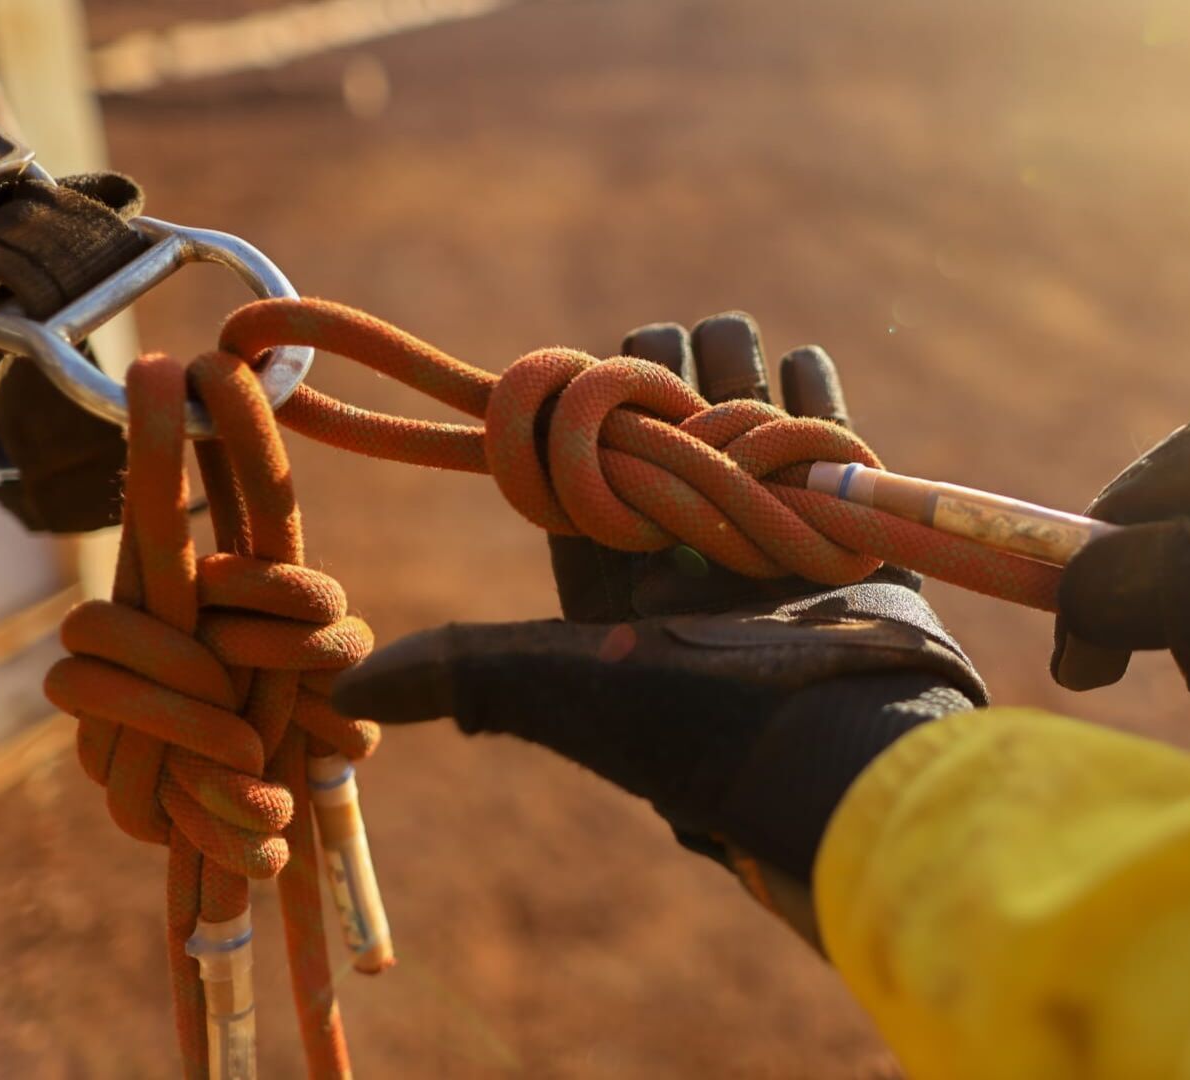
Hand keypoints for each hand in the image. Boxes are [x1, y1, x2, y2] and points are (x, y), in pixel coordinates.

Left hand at [334, 314, 984, 926]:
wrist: (837, 749)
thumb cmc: (691, 718)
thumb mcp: (553, 685)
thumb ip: (456, 669)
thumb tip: (344, 687)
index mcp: (620, 589)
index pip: (585, 475)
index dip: (575, 419)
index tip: (574, 372)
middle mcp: (695, 562)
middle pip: (666, 433)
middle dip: (658, 383)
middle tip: (658, 358)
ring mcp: (774, 539)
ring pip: (742, 420)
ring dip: (732, 374)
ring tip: (726, 345)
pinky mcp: (845, 530)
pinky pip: (825, 440)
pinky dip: (810, 395)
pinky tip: (796, 363)